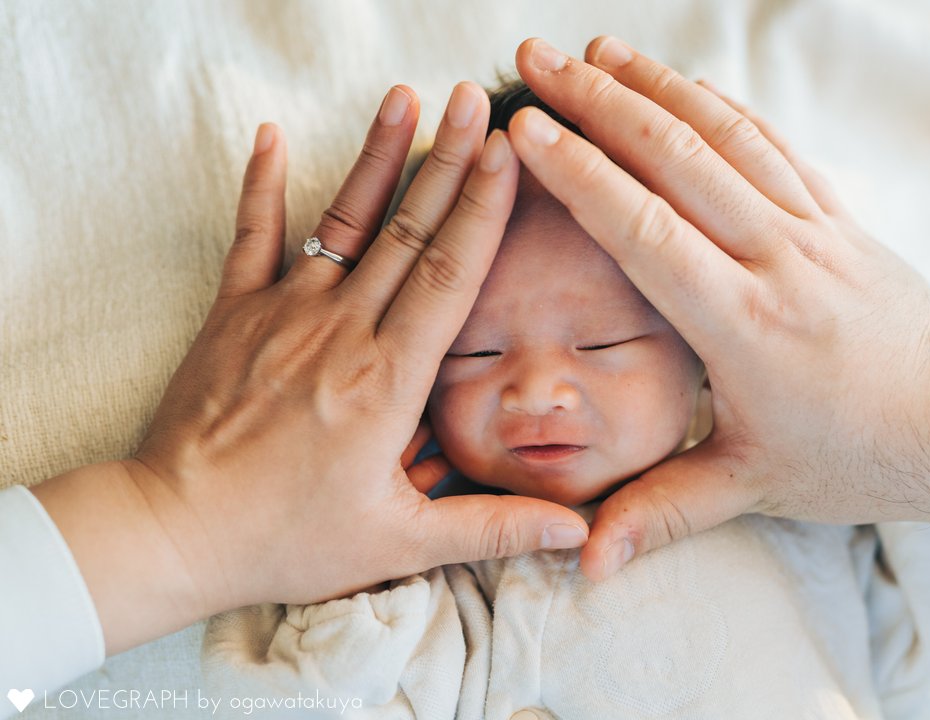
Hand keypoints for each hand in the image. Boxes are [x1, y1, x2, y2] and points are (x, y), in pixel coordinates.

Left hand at [32, 82, 587, 653]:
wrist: (176, 532)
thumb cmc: (287, 540)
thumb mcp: (401, 544)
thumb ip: (495, 529)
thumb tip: (578, 534)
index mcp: (388, 380)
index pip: (449, 275)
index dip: (484, 208)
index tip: (510, 153)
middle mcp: (340, 332)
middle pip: (409, 232)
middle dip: (451, 161)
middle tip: (481, 102)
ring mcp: (283, 314)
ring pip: (344, 222)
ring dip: (377, 156)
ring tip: (406, 97)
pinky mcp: (234, 313)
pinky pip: (253, 236)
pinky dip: (260, 185)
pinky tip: (269, 136)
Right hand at [504, 37, 929, 579]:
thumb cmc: (864, 457)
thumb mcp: (754, 487)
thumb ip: (659, 513)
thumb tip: (581, 560)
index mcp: (745, 324)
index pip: (646, 229)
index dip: (582, 174)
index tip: (528, 129)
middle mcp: (778, 260)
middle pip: (678, 158)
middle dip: (598, 102)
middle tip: (536, 60)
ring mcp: (814, 230)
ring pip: (726, 136)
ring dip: (657, 86)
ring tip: (598, 51)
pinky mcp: (839, 219)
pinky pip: (775, 146)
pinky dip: (723, 107)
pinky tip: (686, 86)